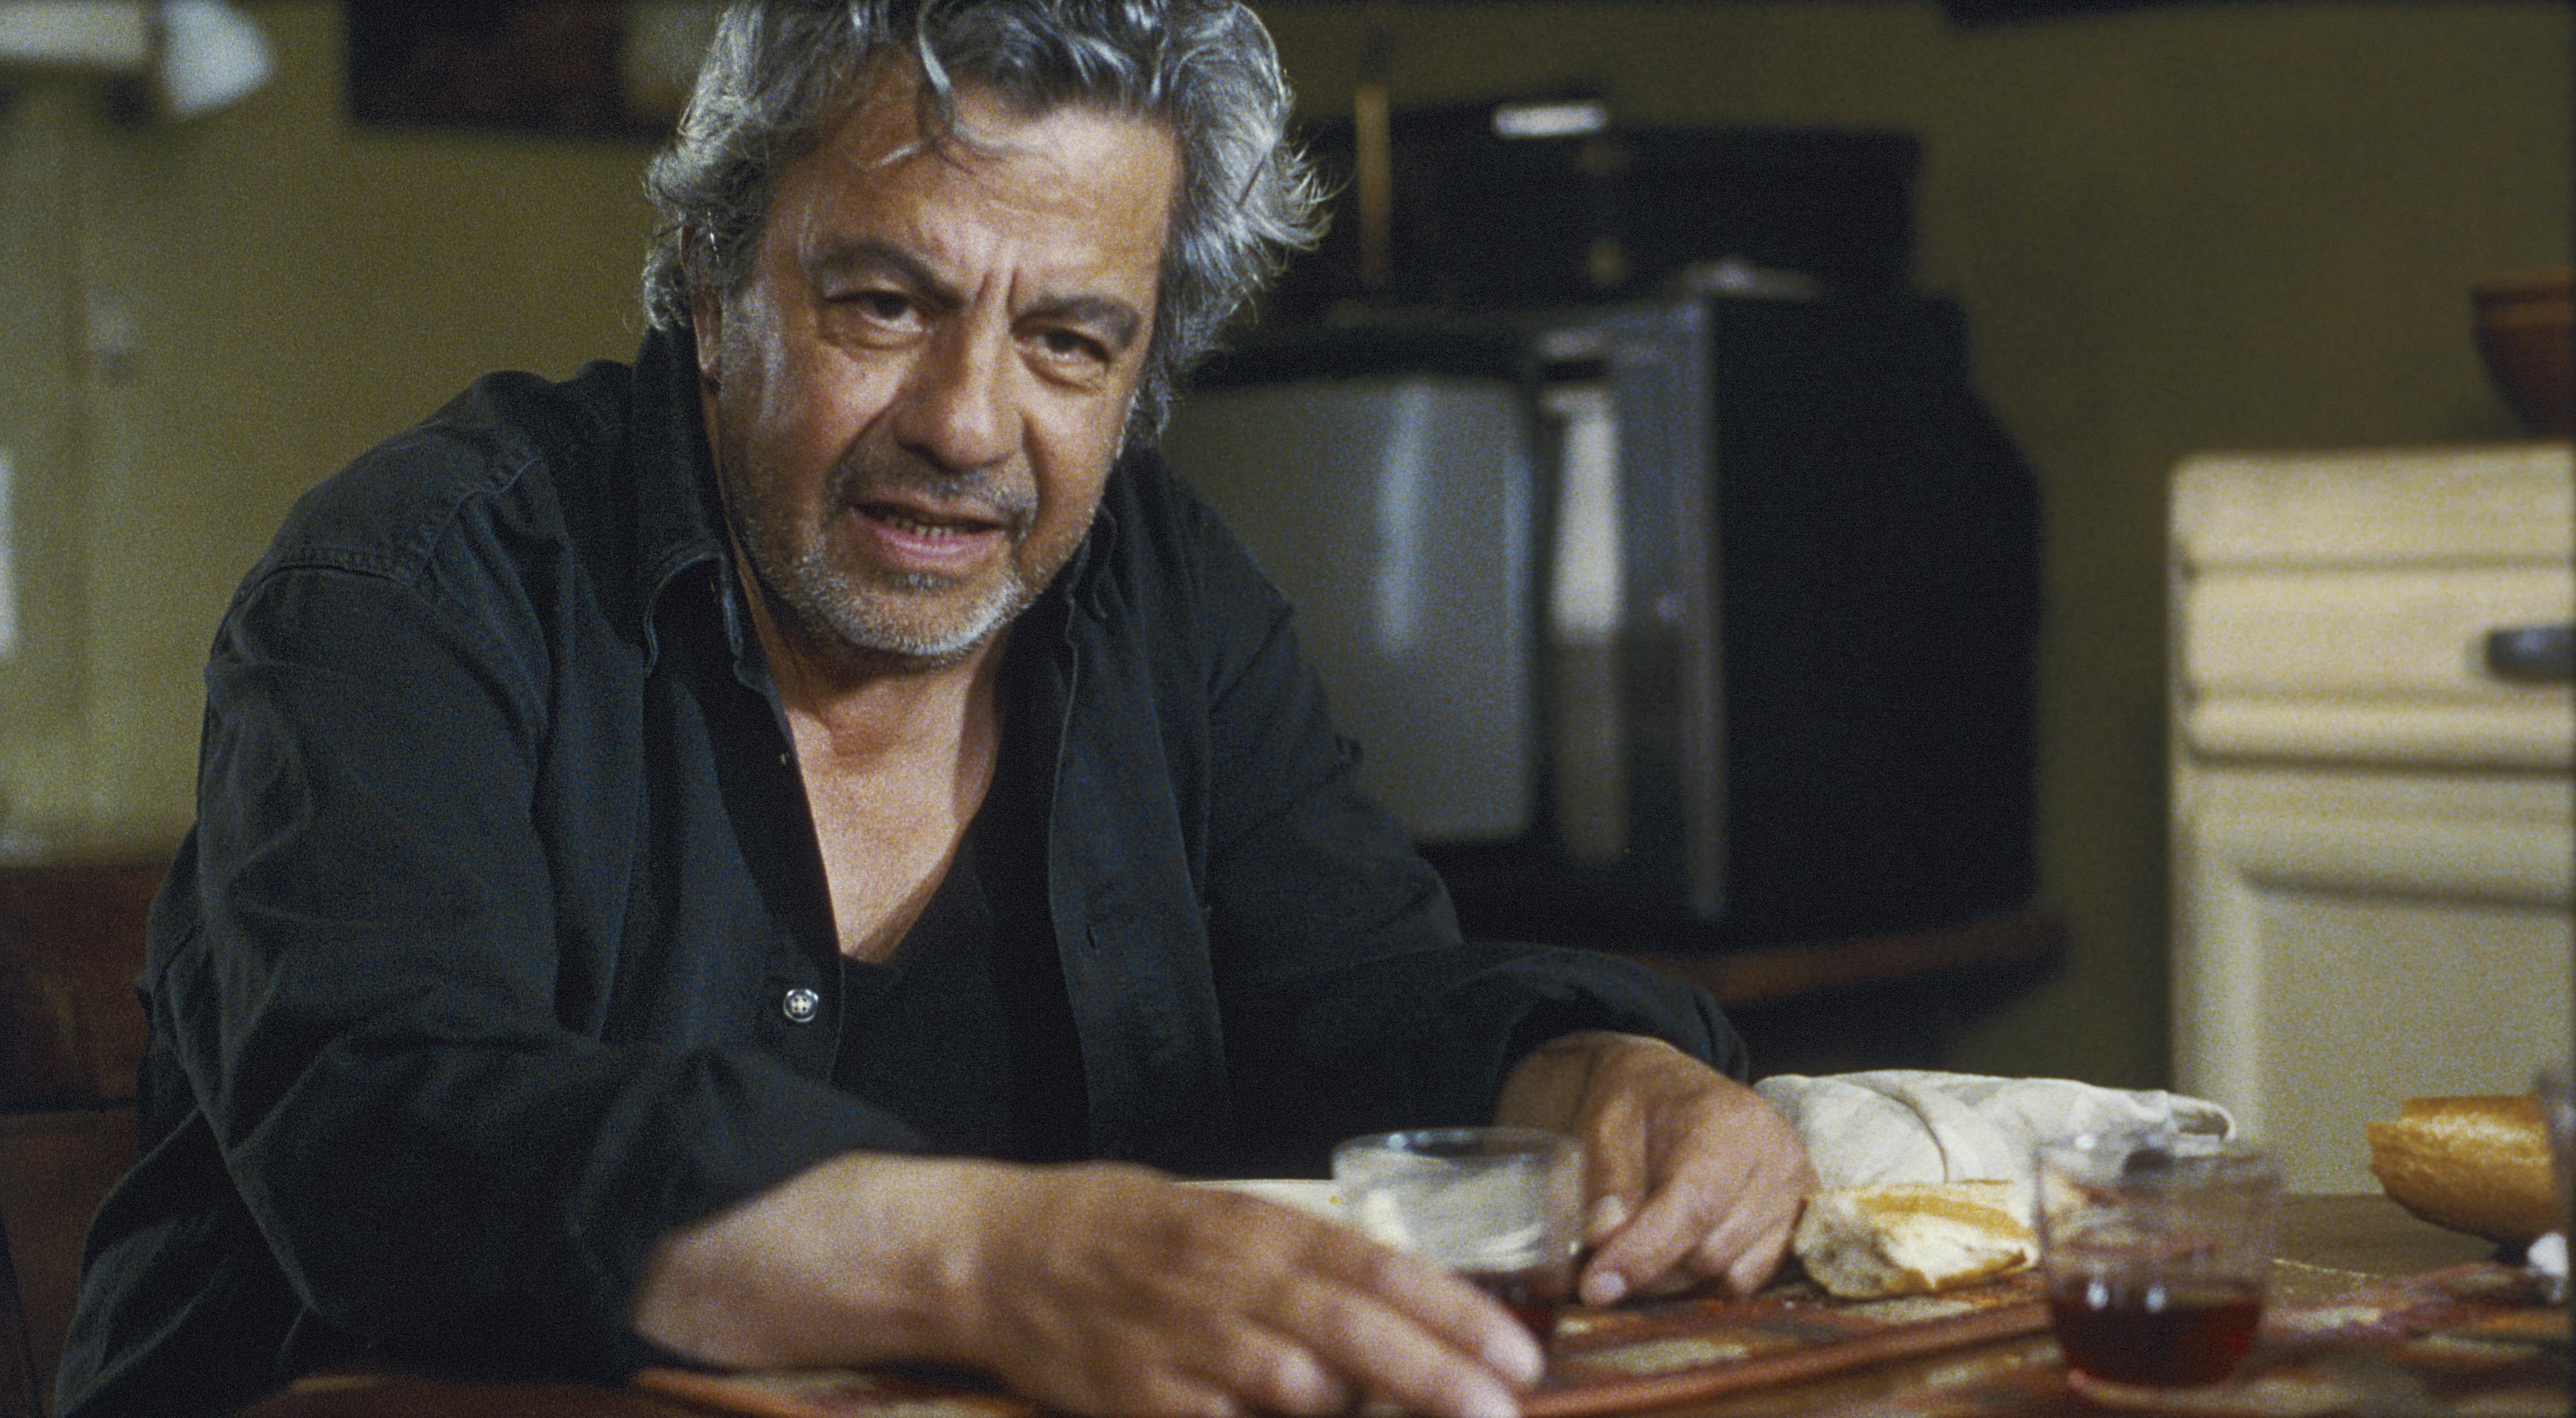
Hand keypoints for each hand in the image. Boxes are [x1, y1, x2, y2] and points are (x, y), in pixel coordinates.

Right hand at [635, 1154, 1543, 1417]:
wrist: (994, 1253)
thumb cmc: (1118, 1232)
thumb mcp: (1216, 1218)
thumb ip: (1298, 1258)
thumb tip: (1395, 1300)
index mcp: (1255, 1227)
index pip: (1376, 1267)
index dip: (1453, 1311)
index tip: (1518, 1352)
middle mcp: (1229, 1280)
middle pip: (1351, 1330)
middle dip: (1437, 1373)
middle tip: (1504, 1409)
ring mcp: (1184, 1345)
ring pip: (1296, 1386)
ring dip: (1370, 1412)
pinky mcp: (1142, 1400)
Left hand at [1494, 1031, 1814, 1304]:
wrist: (1684, 1088)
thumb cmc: (1643, 1104)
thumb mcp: (1607, 1124)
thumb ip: (1607, 1180)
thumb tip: (1603, 1241)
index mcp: (1729, 1125)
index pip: (1692, 1207)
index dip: (1642, 1255)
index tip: (1595, 1288)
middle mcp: (1777, 1162)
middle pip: (1711, 1252)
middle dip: (1650, 1272)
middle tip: (1604, 1267)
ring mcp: (1797, 1196)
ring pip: (1732, 1277)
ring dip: (1679, 1281)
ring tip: (1643, 1253)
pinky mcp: (1801, 1225)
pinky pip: (1753, 1281)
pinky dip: (1710, 1282)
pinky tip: (1681, 1254)